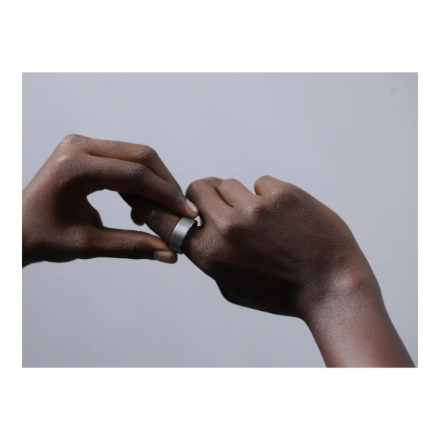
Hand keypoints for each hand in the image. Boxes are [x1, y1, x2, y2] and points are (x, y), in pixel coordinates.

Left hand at [22, 135, 197, 265]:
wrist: (16, 229)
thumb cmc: (42, 236)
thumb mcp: (88, 244)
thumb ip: (132, 246)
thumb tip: (169, 253)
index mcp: (74, 166)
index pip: (134, 174)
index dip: (165, 194)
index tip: (186, 212)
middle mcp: (79, 147)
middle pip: (141, 156)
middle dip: (166, 184)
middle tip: (181, 210)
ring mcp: (83, 145)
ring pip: (137, 156)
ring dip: (156, 181)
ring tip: (162, 210)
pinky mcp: (87, 151)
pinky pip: (126, 159)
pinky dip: (142, 180)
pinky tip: (141, 204)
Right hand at [125, 176, 412, 366]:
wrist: (332, 286)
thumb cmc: (282, 291)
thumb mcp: (233, 286)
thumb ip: (210, 256)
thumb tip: (196, 227)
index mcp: (210, 255)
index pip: (166, 219)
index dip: (158, 205)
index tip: (159, 198)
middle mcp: (228, 229)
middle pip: (197, 187)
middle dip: (206, 195)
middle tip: (221, 204)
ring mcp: (256, 209)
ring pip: (229, 183)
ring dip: (239, 197)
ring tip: (261, 219)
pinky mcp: (283, 194)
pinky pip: (262, 183)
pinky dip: (269, 196)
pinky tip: (285, 217)